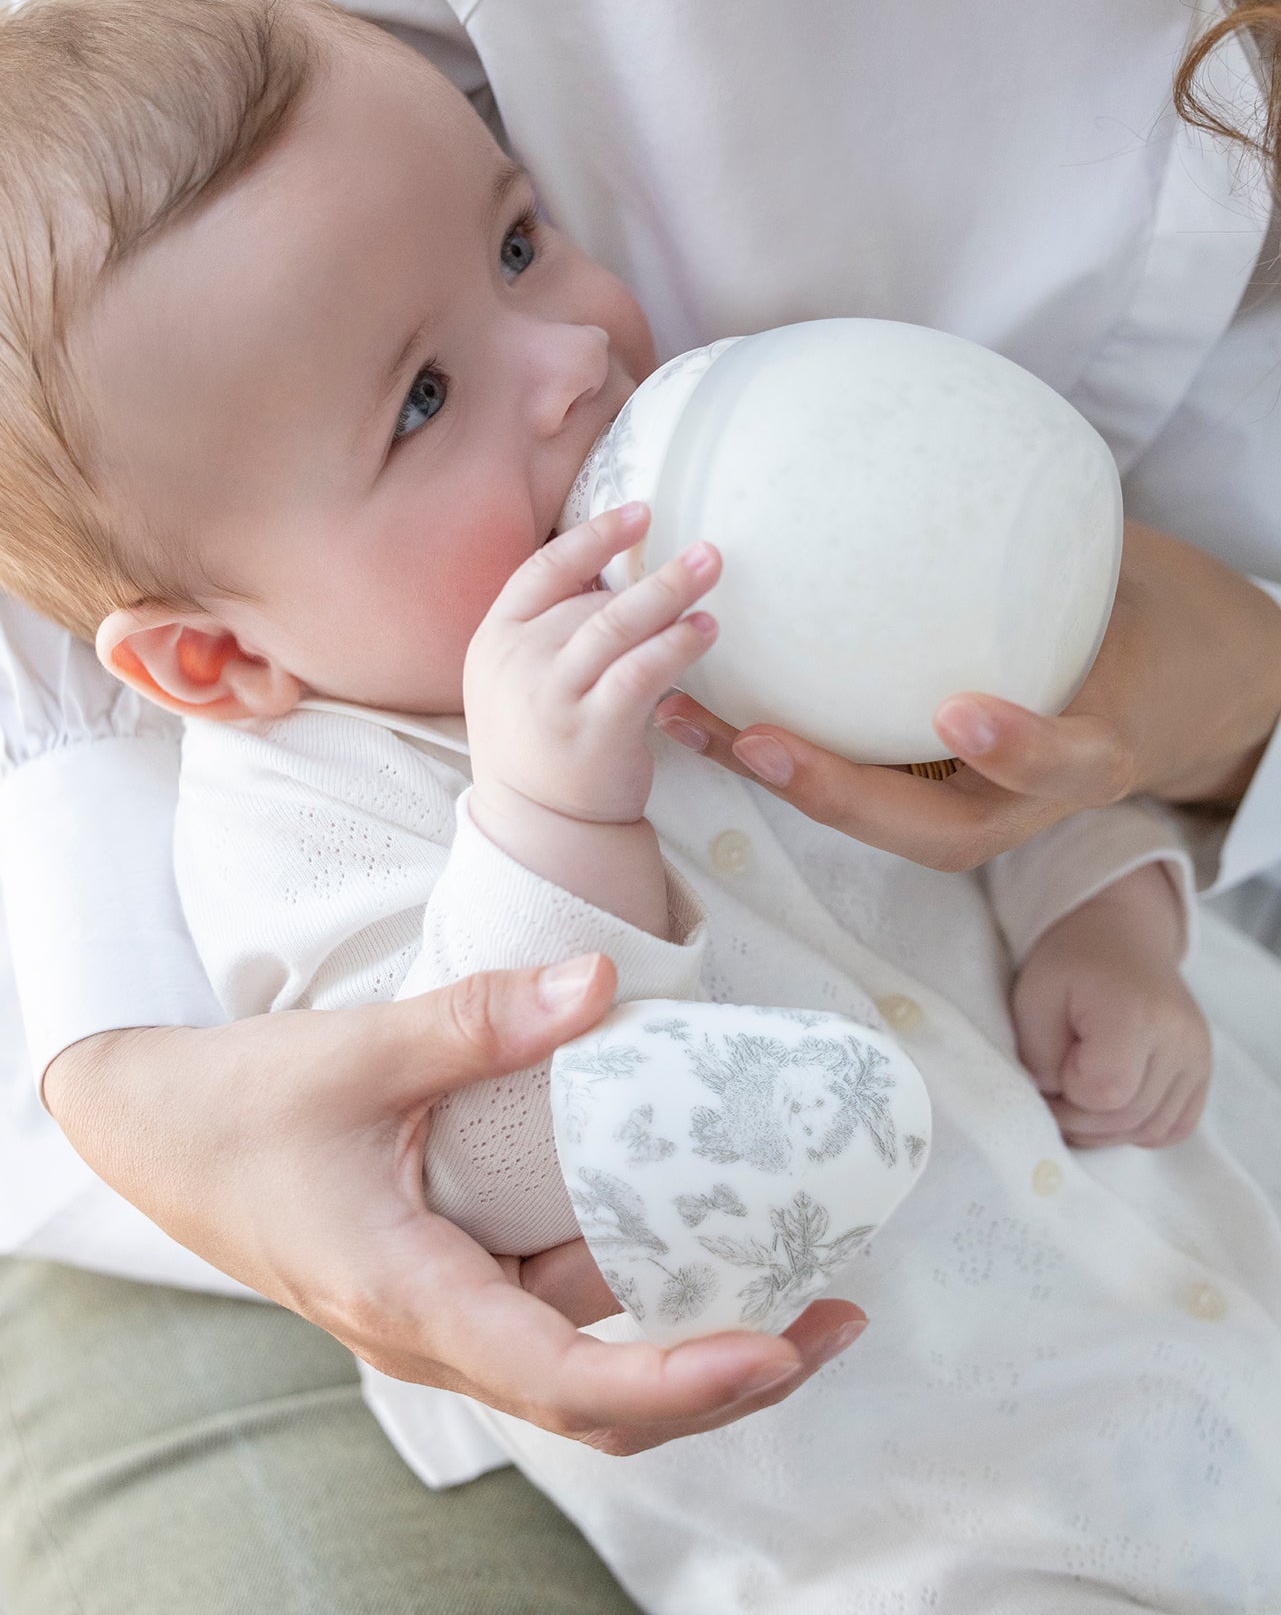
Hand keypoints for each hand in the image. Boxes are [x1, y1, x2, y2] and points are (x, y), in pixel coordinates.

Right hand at [42, 954, 863, 1453]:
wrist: (152, 1133)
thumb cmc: (233, 1108)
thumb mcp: (354, 1053)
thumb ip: (477, 1020)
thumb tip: (601, 983)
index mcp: (410, 1298)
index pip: (564, 1379)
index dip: (677, 1379)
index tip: (776, 1353)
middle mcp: (438, 1330)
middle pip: (600, 1402)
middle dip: (724, 1378)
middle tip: (836, 1320)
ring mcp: (446, 1313)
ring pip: (586, 1362)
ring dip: (693, 1336)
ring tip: (803, 1282)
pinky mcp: (450, 1278)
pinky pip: (558, 1306)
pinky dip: (636, 1286)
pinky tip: (692, 1226)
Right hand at [466, 502, 719, 824]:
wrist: (539, 824)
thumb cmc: (542, 741)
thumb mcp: (521, 675)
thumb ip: (553, 623)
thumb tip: (609, 564)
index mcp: (496, 639)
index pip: (542, 570)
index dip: (592, 536)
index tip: (640, 513)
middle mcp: (518, 662)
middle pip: (590, 599)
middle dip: (653, 575)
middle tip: (706, 549)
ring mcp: (553, 696)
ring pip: (616, 625)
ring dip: (670, 593)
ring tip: (712, 569)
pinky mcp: (593, 730)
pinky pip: (640, 672)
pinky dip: (675, 645)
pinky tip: (705, 630)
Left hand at [654, 521, 1280, 870]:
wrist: (1167, 687)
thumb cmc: (1145, 623)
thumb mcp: (1135, 580)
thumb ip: (1072, 538)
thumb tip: (993, 433)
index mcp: (1097, 749)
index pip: (1068, 764)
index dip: (1020, 751)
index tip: (964, 717)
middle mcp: (1026, 796)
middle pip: (938, 832)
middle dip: (843, 796)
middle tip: (761, 744)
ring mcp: (974, 805)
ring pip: (879, 820)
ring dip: (781, 781)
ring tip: (693, 724)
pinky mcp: (927, 791)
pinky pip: (854, 784)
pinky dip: (776, 753)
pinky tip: (699, 708)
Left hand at [1010, 865, 1210, 1147]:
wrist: (1120, 935)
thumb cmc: (1071, 963)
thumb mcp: (1033, 997)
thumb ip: (1039, 1057)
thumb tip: (1058, 1101)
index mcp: (1134, 1014)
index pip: (1104, 1094)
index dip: (1069, 1091)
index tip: (1054, 1062)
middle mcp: (1178, 1038)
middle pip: (1129, 1117)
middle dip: (1081, 1119)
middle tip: (1054, 1092)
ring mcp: (1197, 1055)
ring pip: (1153, 1129)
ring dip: (1108, 1129)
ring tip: (1079, 1098)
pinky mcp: (1203, 1067)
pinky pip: (1176, 1125)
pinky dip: (1141, 1127)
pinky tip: (1114, 1105)